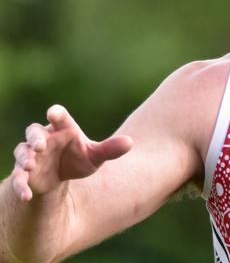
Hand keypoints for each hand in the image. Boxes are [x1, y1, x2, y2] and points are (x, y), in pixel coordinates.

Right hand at [11, 105, 132, 201]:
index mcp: (62, 128)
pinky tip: (27, 195)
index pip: (58, 116)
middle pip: (34, 131)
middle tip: (40, 145)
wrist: (63, 176)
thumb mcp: (95, 156)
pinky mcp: (24, 172)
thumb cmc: (79, 158)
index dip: (56, 113)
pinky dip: (20, 185)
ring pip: (22, 151)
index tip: (54, 113)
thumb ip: (110, 149)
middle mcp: (44, 138)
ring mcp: (31, 155)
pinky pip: (18, 178)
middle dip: (36, 137)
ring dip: (24, 158)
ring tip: (30, 165)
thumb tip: (130, 142)